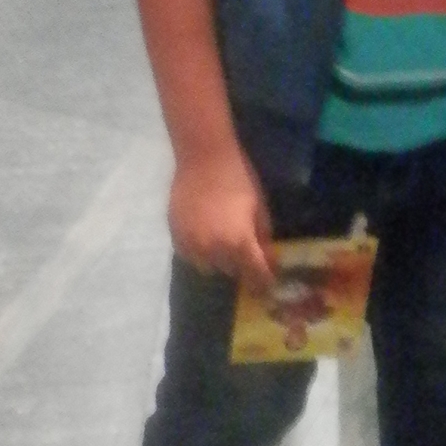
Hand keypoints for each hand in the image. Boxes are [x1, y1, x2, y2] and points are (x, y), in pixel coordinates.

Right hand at [168, 145, 274, 290]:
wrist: (203, 158)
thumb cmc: (238, 178)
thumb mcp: (259, 208)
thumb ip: (263, 238)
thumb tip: (268, 260)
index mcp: (239, 243)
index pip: (255, 275)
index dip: (264, 282)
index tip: (268, 286)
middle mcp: (214, 251)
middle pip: (232, 271)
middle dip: (242, 265)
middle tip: (247, 253)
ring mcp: (192, 246)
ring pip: (210, 267)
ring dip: (220, 260)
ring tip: (224, 242)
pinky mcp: (176, 239)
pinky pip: (192, 256)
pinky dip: (201, 252)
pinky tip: (206, 235)